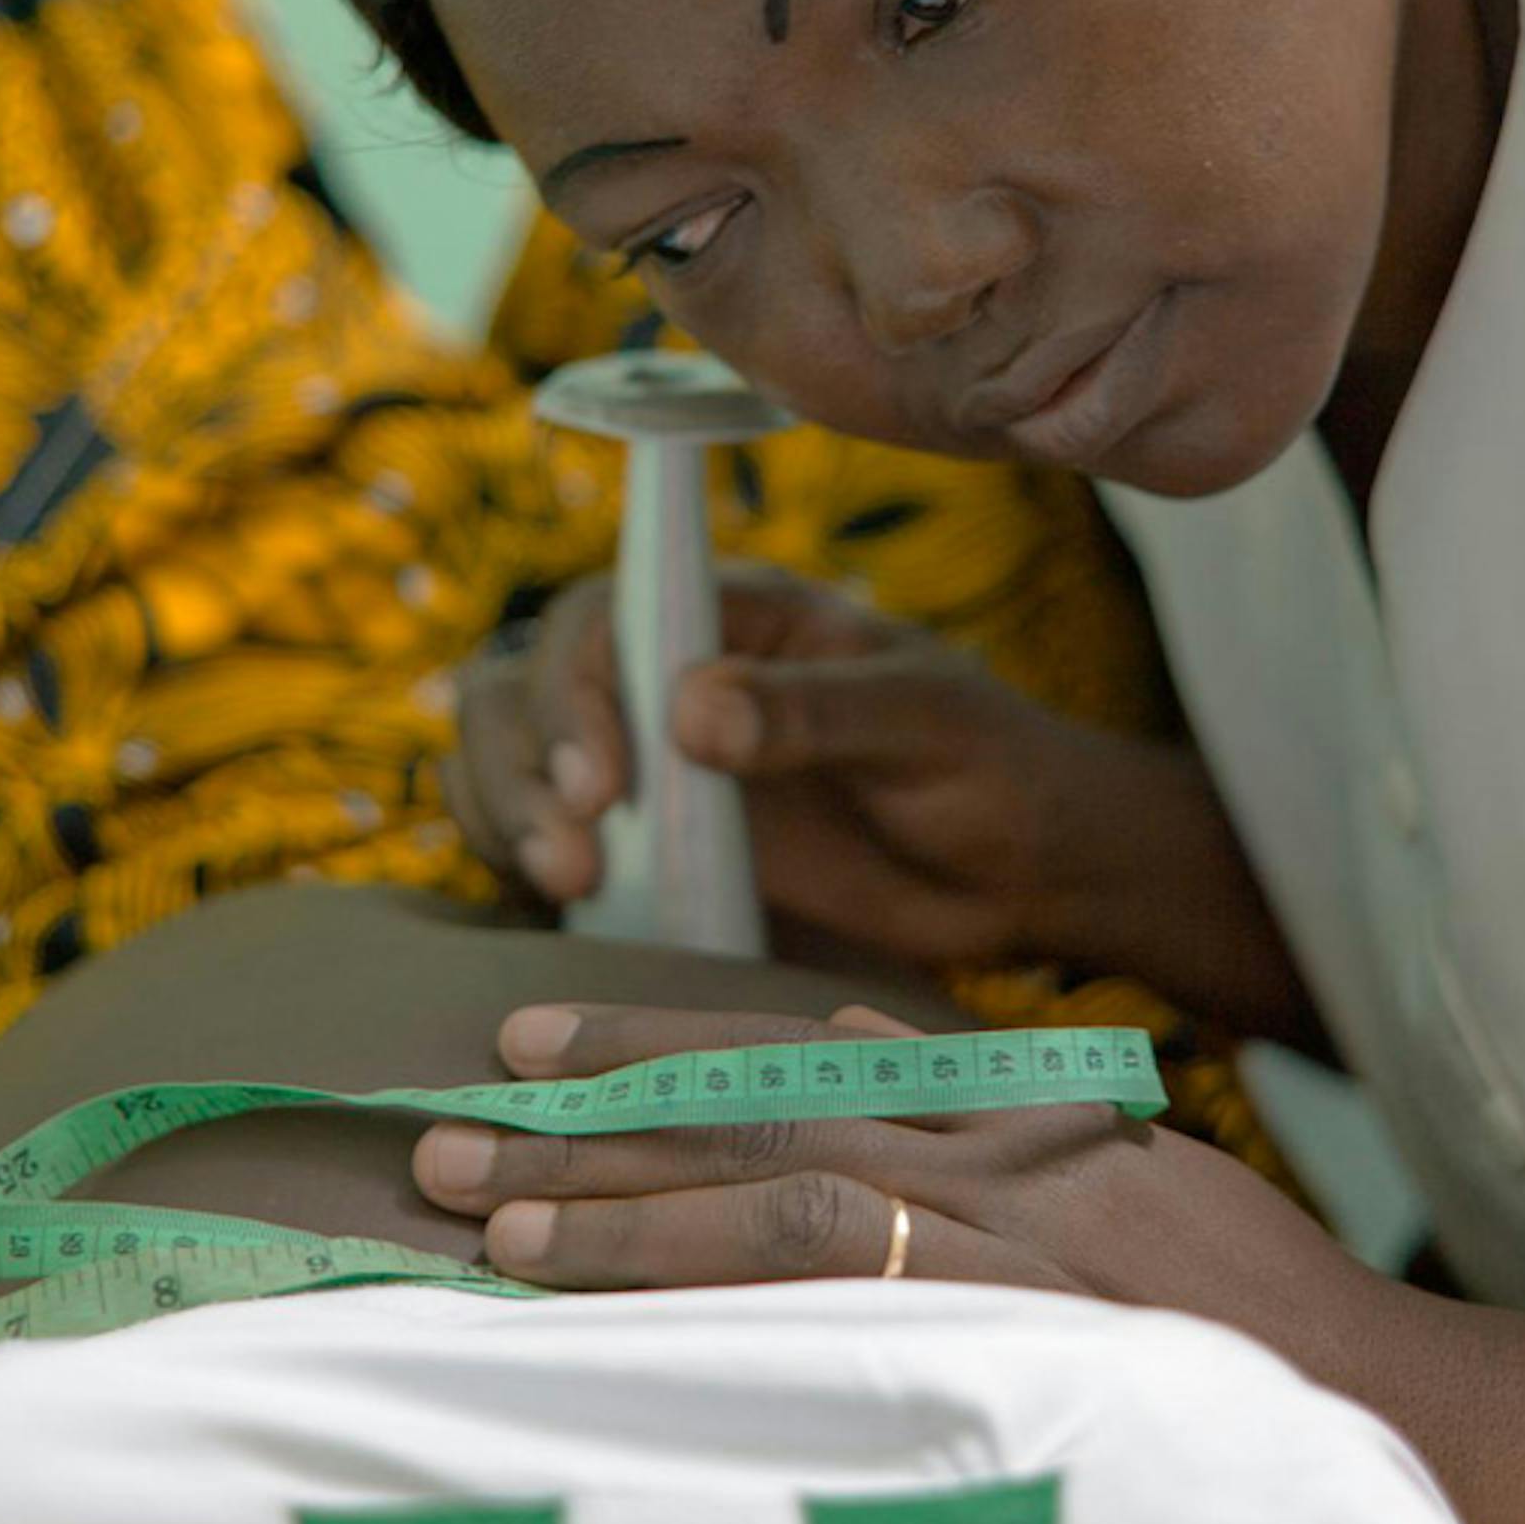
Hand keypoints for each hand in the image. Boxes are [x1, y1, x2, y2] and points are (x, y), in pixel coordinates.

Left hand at [413, 999, 1385, 1374]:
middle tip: (448, 1130)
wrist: (1361, 1386)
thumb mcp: (1107, 1138)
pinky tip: (631, 1303)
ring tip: (494, 1228)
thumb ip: (973, 1079)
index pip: (781, 1053)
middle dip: (589, 1129)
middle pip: (746, 1122)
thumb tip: (846, 1020)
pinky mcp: (1016, 1335)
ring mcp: (994, 1244)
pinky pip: (844, 1304)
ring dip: (627, 1218)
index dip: (649, 1045)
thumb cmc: (1231, 1279)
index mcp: (986, 1097)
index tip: (531, 1038)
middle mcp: (976, 1152)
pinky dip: (735, 1292)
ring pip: (772, 1205)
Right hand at [444, 566, 1133, 970]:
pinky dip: (516, 864)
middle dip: (525, 764)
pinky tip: (560, 908)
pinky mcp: (643, 852)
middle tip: (576, 857)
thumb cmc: (986, 763)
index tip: (605, 779)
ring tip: (571, 886)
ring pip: (506, 757)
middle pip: (525, 684)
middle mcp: (664, 678)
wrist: (1018, 869)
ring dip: (506, 812)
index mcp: (731, 615)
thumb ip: (815, 712)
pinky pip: (537, 840)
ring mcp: (645, 766)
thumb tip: (690, 712)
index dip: (576, 685)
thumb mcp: (923, 720)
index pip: (604, 614)